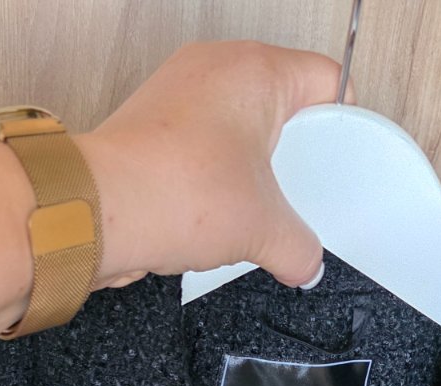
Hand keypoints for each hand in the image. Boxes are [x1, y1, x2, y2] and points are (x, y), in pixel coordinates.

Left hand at [72, 40, 356, 292]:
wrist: (97, 213)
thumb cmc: (173, 191)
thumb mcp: (262, 230)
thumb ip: (299, 249)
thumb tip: (305, 262)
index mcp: (256, 70)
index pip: (327, 80)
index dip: (343, 124)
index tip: (341, 161)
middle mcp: (215, 67)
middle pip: (279, 104)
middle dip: (291, 154)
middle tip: (299, 195)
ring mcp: (177, 92)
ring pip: (235, 126)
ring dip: (247, 169)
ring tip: (254, 210)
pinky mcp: (149, 124)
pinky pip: (198, 145)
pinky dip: (210, 177)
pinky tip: (213, 215)